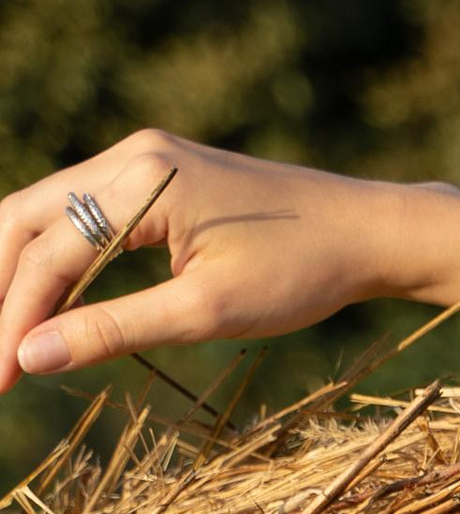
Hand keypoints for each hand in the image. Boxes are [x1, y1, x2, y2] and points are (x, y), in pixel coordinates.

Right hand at [0, 132, 459, 389]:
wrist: (368, 231)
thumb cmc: (301, 272)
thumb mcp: (207, 311)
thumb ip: (114, 330)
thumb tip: (31, 357)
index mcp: (142, 179)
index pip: (49, 253)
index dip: (12, 318)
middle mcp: (131, 156)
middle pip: (25, 219)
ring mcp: (141, 160)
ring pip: (47, 215)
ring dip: (19, 276)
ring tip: (7, 342)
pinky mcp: (155, 176)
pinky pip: (81, 215)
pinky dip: (55, 261)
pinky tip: (44, 308)